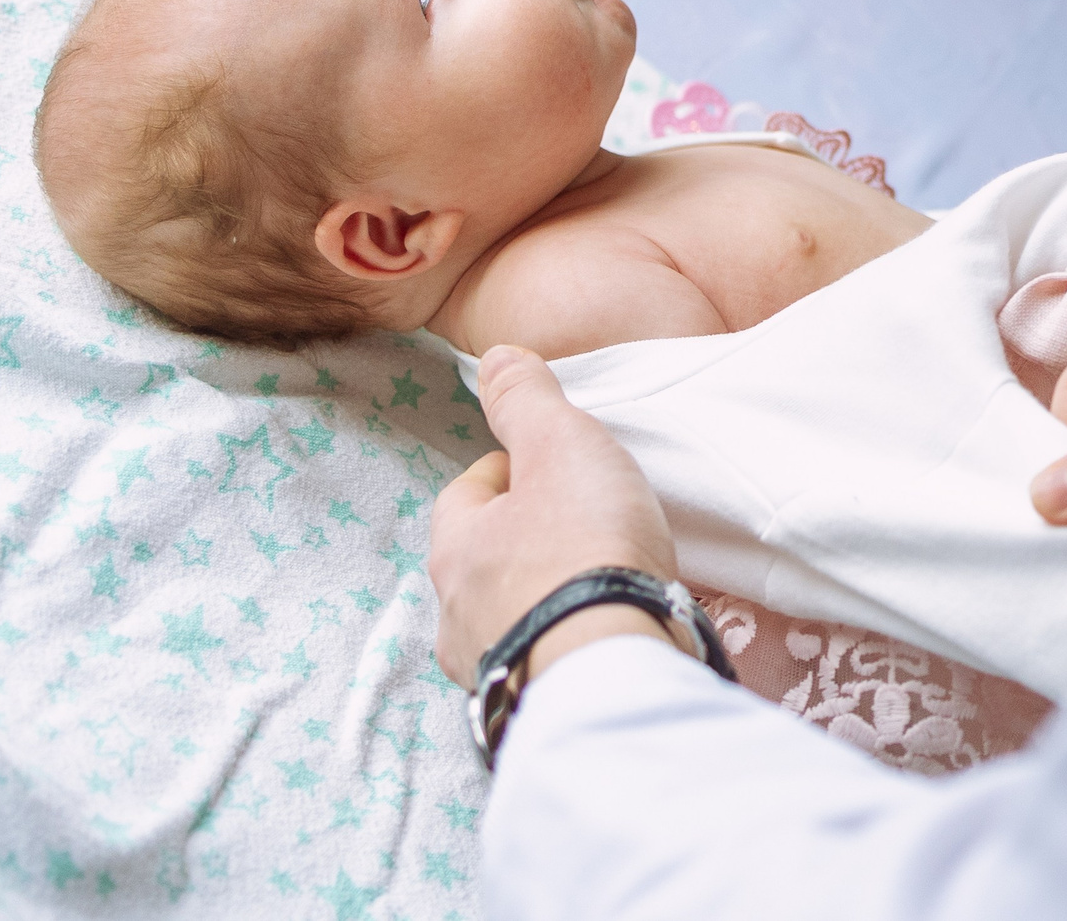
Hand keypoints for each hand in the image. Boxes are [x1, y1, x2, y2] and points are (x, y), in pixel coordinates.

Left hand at [429, 345, 678, 687]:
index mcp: (456, 547)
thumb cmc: (584, 550)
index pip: (468, 493)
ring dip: (540, 600)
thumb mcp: (562, 448)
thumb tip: (495, 358)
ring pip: (507, 616)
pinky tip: (597, 638)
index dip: (513, 472)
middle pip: (484, 559)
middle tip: (582, 526)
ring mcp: (488, 666)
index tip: (557, 469)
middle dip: (524, 541)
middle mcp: (456, 613)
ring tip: (594, 588)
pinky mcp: (527, 707)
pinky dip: (561, 646)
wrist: (610, 669)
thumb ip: (527, 402)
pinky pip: (538, 663)